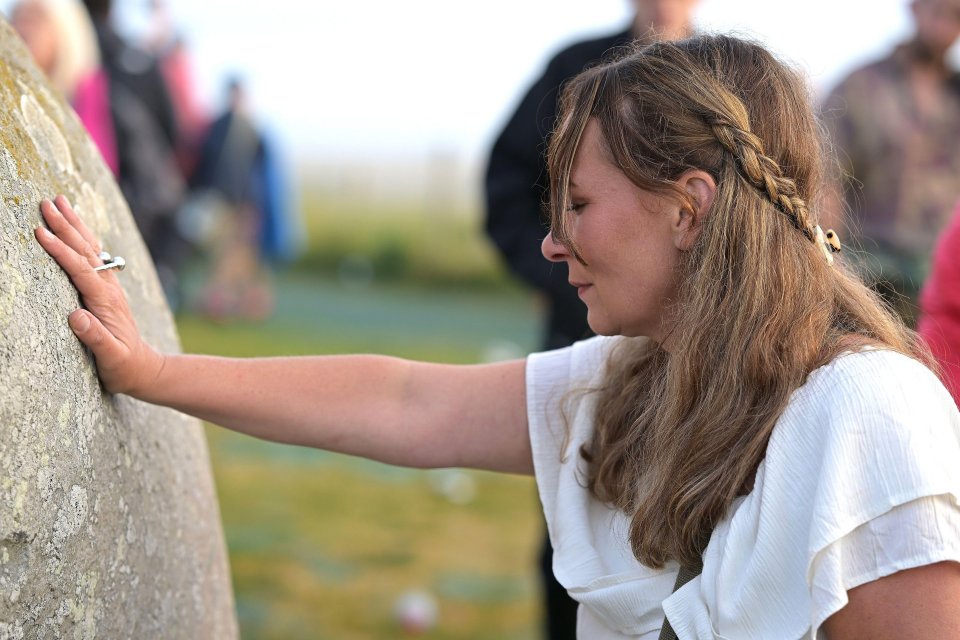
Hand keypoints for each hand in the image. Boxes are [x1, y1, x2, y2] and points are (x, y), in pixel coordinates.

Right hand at [35, 195, 164, 395]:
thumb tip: (76, 317)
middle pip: (86, 250)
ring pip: (90, 248)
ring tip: (59, 201)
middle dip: (66, 226)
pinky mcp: (106, 289)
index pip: (80, 269)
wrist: (142, 368)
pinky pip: (92, 256)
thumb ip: (95, 338)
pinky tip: (75, 226)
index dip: (60, 251)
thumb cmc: (122, 366)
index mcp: (106, 301)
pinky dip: (82, 238)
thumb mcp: (110, 358)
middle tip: (46, 202)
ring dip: (74, 225)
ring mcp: (109, 287)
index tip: (40, 233)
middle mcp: (109, 288)